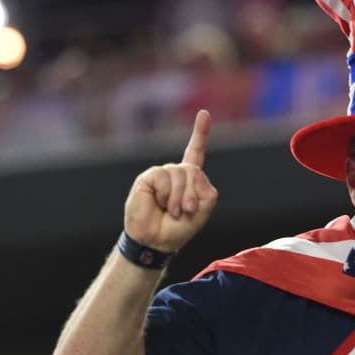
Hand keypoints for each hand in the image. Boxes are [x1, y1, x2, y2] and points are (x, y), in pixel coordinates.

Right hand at [123, 110, 218, 251]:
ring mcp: (161, 174)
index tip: (203, 113)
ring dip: (179, 198)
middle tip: (185, 212)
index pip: (195, 152)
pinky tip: (158, 203)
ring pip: (180, 174)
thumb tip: (193, 171)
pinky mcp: (148, 178)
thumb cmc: (178, 228)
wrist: (156, 241)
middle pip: (193, 170)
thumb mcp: (202, 210)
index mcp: (189, 179)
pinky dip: (165, 194)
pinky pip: (164, 178)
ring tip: (171, 211)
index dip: (200, 133)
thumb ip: (207, 191)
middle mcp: (175, 173)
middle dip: (192, 194)